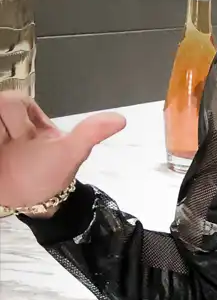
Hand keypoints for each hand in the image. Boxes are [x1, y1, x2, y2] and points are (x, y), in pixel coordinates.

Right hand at [0, 91, 125, 212]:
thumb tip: (121, 119)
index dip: (18, 121)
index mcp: (26, 115)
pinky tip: (2, 155)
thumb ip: (90, 132)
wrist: (28, 200)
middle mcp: (5, 118)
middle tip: (12, 149)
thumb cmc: (48, 175)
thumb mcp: (70, 153)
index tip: (26, 139)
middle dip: (4, 131)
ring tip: (3, 154)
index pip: (13, 99)